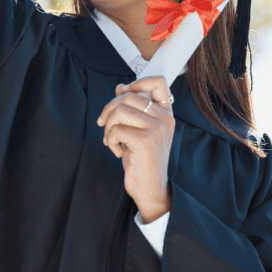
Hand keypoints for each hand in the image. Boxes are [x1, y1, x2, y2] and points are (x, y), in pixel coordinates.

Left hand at [97, 76, 174, 222]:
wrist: (151, 189)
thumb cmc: (143, 160)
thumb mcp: (139, 130)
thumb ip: (133, 109)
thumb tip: (120, 87)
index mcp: (166, 114)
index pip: (158, 82)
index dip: (136, 82)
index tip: (122, 94)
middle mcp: (165, 118)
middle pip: (128, 96)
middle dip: (109, 109)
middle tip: (104, 125)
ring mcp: (156, 128)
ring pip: (119, 111)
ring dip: (107, 126)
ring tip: (111, 140)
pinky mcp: (145, 140)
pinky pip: (116, 129)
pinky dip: (109, 140)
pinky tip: (117, 151)